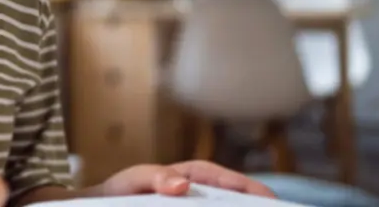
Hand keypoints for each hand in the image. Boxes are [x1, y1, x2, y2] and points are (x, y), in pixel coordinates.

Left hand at [95, 160, 274, 198]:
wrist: (109, 205)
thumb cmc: (124, 189)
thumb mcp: (136, 178)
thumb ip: (155, 177)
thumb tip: (182, 184)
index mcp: (194, 175)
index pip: (228, 180)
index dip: (250, 188)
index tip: (269, 198)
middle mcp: (202, 193)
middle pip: (237, 200)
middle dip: (256, 206)